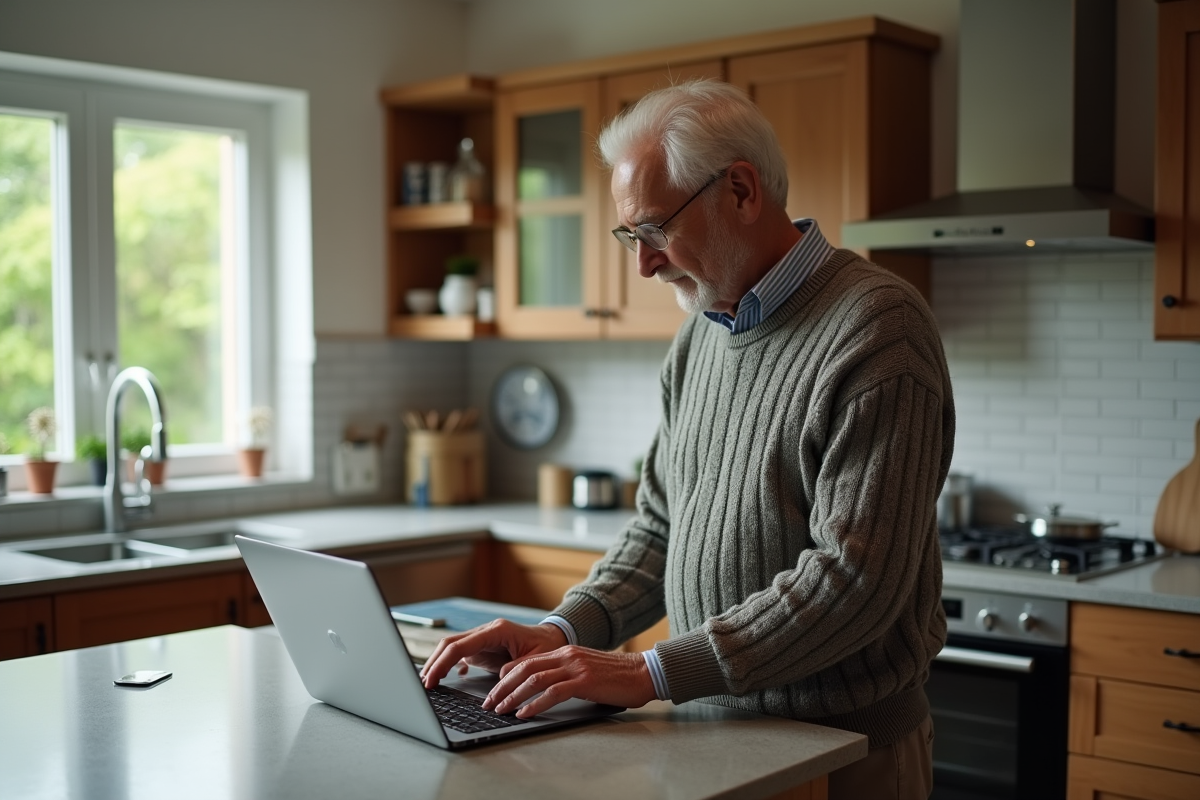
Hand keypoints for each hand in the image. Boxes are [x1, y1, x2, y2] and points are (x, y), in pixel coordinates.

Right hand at [420, 619, 566, 687]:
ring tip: (428, 681)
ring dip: (438, 662)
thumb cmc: (546, 647)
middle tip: (423, 683)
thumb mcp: (536, 659)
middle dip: (434, 662)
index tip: (432, 678)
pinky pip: (459, 653)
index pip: (461, 645)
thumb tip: (501, 678)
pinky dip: (448, 663)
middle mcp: (486, 631)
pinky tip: (446, 677)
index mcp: (497, 630)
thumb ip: (518, 667)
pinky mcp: (482, 647)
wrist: (554, 638)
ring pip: (451, 647)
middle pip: (450, 643)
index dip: (443, 662)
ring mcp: (482, 638)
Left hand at [485, 646, 656, 718]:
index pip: (526, 660)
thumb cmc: (616, 676)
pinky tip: (524, 714)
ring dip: (513, 696)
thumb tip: (544, 689)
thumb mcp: (585, 668)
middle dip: (501, 687)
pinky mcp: (584, 681)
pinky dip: (534, 704)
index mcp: (564, 651)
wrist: (644, 672)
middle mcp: (566, 655)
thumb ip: (565, 673)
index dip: (506, 675)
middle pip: (523, 668)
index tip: (494, 690)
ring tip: (500, 710)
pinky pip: (552, 692)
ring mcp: (575, 667)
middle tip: (488, 703)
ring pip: (534, 679)